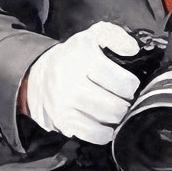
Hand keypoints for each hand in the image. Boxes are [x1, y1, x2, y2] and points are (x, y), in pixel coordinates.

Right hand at [22, 22, 142, 142]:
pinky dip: (104, 132)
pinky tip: (106, 123)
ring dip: (117, 118)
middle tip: (125, 99)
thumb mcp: (93, 36)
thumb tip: (132, 50)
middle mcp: (70, 83)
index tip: (129, 85)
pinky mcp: (62, 122)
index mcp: (82, 58)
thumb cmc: (73, 56)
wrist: (39, 74)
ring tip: (116, 109)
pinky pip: (93, 135)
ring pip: (105, 120)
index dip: (130, 85)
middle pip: (114, 104)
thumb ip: (116, 37)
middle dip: (126, 103)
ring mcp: (65, 104)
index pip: (119, 80)